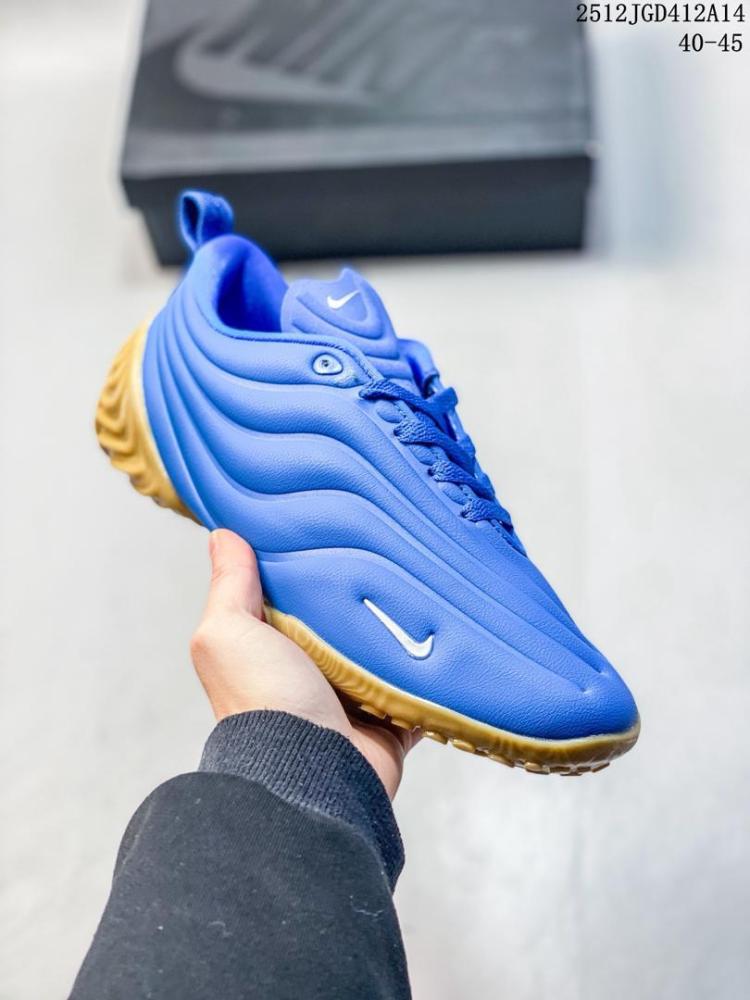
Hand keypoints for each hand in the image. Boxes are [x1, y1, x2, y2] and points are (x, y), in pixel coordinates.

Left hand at [190, 529, 418, 798]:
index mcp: (270, 648)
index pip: (291, 595)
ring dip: (403, 627)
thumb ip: (229, 587)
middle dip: (363, 592)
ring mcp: (352, 697)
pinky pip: (420, 688)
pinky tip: (450, 637)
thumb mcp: (229, 633)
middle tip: (393, 545)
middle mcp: (309, 672)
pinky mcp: (391, 719)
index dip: (306, 563)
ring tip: (429, 581)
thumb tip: (222, 535)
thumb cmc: (262, 703)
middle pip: (343, 620)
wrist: (313, 775)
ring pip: (385, 650)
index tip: (332, 522)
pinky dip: (434, 671)